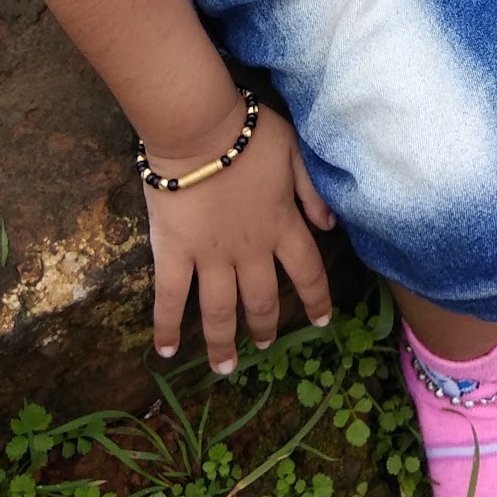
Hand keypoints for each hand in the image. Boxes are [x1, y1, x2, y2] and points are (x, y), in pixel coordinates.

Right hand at [144, 102, 334, 373]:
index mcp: (281, 225)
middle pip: (262, 300)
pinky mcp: (173, 253)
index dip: (316, 299)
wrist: (200, 129)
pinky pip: (169, 298)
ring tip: (225, 367)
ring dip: (223, 343)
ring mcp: (210, 256)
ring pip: (219, 311)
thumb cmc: (248, 133)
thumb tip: (330, 228)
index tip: (322, 321)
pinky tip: (166, 351)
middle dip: (266, 327)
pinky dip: (166, 327)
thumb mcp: (296, 152)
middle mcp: (250, 251)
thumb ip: (313, 191)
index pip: (307, 272)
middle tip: (265, 346)